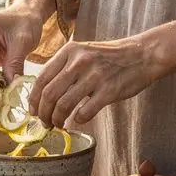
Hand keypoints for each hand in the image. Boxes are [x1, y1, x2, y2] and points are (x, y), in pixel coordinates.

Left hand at [27, 36, 157, 127]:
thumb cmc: (110, 57)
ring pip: (64, 105)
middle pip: (49, 94)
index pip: (41, 79)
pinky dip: (78, 120)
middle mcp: (79, 62)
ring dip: (58, 120)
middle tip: (45, 123)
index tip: (33, 112)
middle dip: (44, 114)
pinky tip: (79, 120)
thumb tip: (43, 92)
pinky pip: (85, 112)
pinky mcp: (109, 90)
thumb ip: (63, 67)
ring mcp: (95, 76)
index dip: (34, 99)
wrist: (142, 54)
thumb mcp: (83, 52)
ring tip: (59, 124)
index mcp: (69, 51)